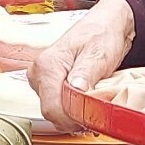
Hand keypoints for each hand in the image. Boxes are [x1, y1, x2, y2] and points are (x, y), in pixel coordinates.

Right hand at [28, 0, 136, 122]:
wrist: (106, 24)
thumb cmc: (102, 34)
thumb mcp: (98, 55)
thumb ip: (85, 74)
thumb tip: (76, 92)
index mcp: (47, 66)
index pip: (52, 107)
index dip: (73, 119)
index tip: (92, 119)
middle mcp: (38, 73)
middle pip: (51, 112)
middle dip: (74, 119)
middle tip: (96, 115)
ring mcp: (40, 79)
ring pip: (53, 111)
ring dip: (73, 116)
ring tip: (92, 107)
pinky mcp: (47, 84)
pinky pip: (56, 105)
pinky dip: (71, 110)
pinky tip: (84, 104)